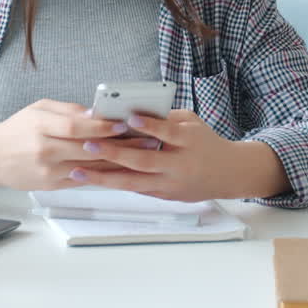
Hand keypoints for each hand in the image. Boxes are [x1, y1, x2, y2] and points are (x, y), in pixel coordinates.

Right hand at [0, 100, 132, 190]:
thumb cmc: (16, 130)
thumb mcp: (38, 109)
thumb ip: (68, 111)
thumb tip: (97, 113)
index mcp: (41, 127)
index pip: (76, 128)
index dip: (101, 127)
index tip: (123, 123)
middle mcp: (45, 151)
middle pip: (88, 149)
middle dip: (120, 145)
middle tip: (145, 140)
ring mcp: (48, 171)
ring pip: (90, 167)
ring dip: (118, 162)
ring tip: (141, 155)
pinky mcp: (52, 185)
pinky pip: (83, 180)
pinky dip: (103, 175)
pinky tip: (122, 170)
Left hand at [68, 110, 287, 200]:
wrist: (229, 174)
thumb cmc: (206, 142)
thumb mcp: (193, 123)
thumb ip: (166, 118)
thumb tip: (132, 111)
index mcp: (189, 141)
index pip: (167, 132)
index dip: (149, 125)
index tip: (128, 117)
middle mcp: (179, 165)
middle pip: (143, 161)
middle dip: (113, 154)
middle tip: (87, 145)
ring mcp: (170, 184)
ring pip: (133, 182)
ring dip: (103, 177)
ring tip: (78, 171)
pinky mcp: (164, 196)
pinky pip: (135, 189)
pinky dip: (113, 184)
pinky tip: (92, 179)